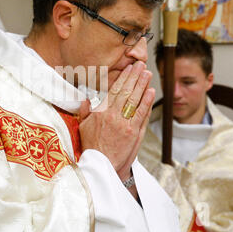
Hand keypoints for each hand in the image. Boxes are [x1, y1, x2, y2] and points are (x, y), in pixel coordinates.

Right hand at [78, 61, 154, 180]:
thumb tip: (86, 100)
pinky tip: (150, 92)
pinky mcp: (134, 133)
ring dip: (142, 85)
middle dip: (135, 77)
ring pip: (135, 100)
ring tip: (148, 74)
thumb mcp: (82, 128)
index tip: (129, 69)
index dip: (123, 78)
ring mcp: (125, 124)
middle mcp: (113, 116)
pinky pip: (142, 114)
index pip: (114, 91)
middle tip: (141, 66)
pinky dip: (147, 102)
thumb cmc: (91, 148)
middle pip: (126, 92)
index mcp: (101, 113)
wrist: (101, 166)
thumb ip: (85, 112)